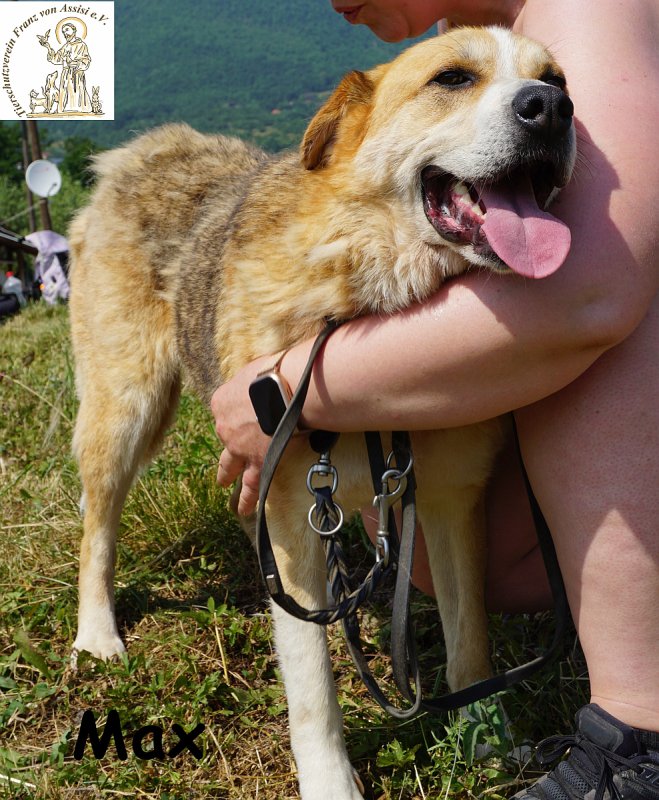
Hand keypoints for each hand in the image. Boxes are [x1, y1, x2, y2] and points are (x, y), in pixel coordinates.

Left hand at [211, 355, 273, 515]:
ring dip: (228, 477)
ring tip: (225, 487)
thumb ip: (254, 380)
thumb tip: (265, 380)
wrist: (287, 389)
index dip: (239, 411)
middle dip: (226, 448)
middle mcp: (224, 426)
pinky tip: (245, 509)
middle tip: (224, 457)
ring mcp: (238, 447)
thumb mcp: (256, 369)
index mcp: (221, 401)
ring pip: (229, 467)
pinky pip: (251, 484)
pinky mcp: (257, 462)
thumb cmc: (276, 373)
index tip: (250, 411)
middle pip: (224, 438)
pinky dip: (248, 498)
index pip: (224, 409)